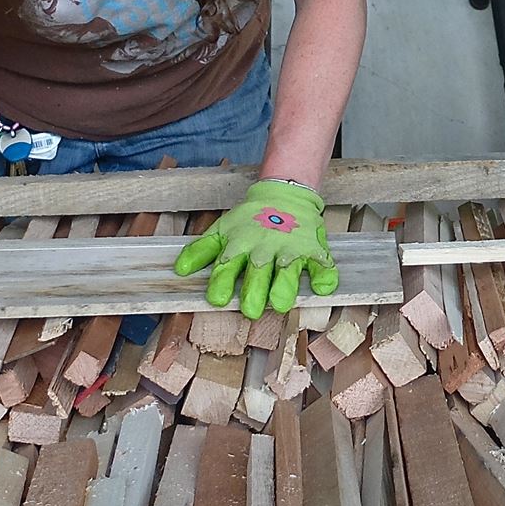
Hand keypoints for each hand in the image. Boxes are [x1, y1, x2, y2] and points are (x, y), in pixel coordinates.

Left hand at [174, 178, 338, 318]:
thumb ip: (202, 250)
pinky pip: (322, 264)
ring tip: (279, 303)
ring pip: (287, 270)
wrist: (285, 194)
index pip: (227, 265)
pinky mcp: (313, 249)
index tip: (216, 300)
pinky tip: (322, 286)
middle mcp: (264, 248)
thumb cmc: (251, 219)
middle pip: (257, 272)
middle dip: (254, 291)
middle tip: (251, 310)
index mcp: (240, 245)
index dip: (221, 283)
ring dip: (284, 287)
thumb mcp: (223, 229)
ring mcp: (290, 249)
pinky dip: (324, 275)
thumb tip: (180, 270)